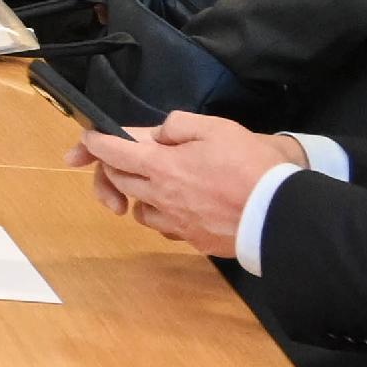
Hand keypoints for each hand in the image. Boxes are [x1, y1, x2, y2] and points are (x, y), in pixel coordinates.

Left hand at [78, 113, 308, 256]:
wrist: (277, 212)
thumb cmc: (249, 165)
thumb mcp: (215, 128)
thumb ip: (178, 126)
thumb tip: (158, 134)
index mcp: (161, 166)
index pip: (113, 152)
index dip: (95, 143)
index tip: (88, 138)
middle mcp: (160, 197)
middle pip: (119, 181)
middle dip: (112, 167)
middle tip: (118, 159)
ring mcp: (175, 222)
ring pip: (138, 209)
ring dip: (136, 194)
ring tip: (152, 183)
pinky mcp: (192, 240)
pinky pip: (163, 228)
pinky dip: (161, 216)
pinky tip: (176, 207)